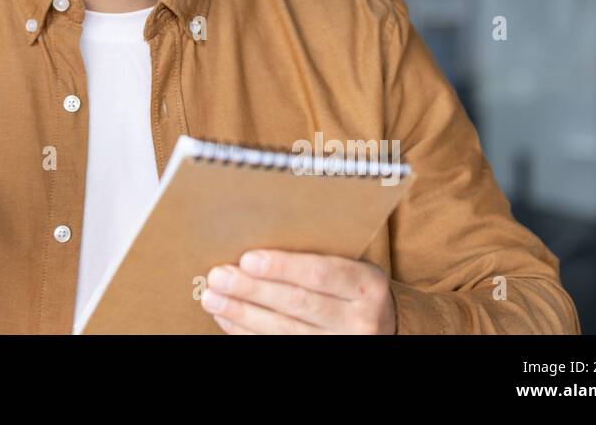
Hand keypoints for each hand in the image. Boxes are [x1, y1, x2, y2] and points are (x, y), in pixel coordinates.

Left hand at [199, 250, 395, 333]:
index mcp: (367, 285)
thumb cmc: (352, 284)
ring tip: (212, 297)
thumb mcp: (350, 264)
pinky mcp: (322, 356)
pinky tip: (226, 318)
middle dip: (252, 290)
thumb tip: (254, 238)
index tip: (247, 259)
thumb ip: (315, 253)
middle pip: (297, 304)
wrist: (382, 323)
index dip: (282, 267)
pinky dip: (247, 332)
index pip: (320, 274)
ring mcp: (341, 343)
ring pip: (284, 330)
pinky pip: (278, 346)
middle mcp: (359, 320)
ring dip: (242, 313)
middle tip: (218, 276)